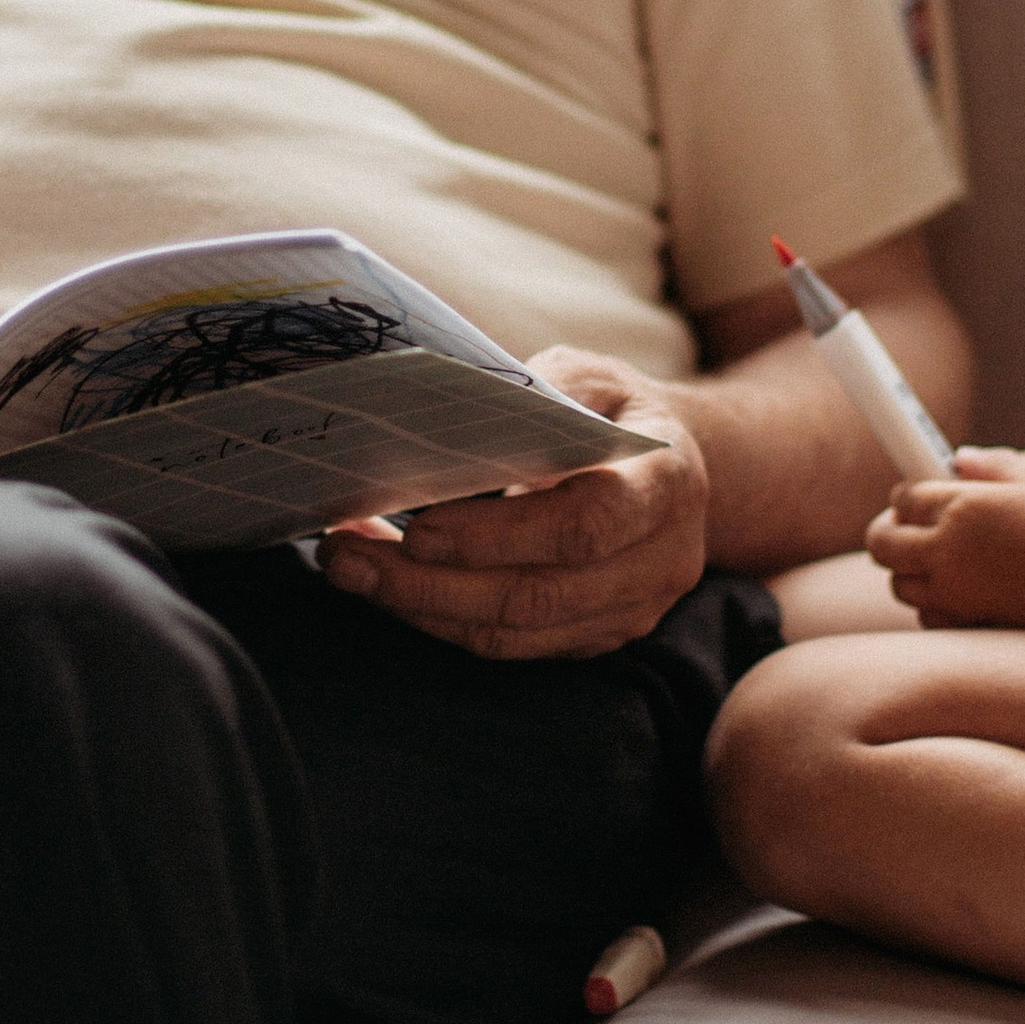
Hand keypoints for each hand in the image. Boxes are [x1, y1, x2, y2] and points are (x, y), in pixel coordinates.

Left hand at [317, 347, 708, 661]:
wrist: (678, 465)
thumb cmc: (613, 410)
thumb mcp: (589, 378)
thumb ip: (535, 399)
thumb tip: (444, 419)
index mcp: (666, 483)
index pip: (588, 523)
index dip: (501, 534)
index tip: (419, 526)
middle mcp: (661, 560)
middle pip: (540, 595)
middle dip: (431, 584)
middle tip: (346, 556)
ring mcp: (633, 611)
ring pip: (517, 632)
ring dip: (423, 608)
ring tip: (350, 570)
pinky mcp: (597, 637)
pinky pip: (512, 646)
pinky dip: (444, 621)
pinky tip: (393, 587)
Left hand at [865, 444, 1024, 633]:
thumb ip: (991, 463)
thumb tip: (955, 461)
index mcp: (962, 507)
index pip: (903, 498)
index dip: (906, 495)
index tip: (916, 496)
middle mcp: (948, 551)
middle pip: (882, 542)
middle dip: (887, 531)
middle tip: (906, 527)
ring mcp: (956, 594)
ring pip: (899, 585)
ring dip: (907, 569)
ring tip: (933, 558)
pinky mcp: (971, 624)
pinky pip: (928, 618)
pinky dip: (931, 605)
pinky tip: (954, 591)